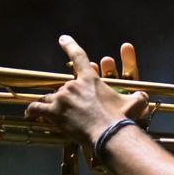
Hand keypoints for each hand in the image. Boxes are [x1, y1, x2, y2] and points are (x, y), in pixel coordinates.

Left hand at [25, 37, 147, 145]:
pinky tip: (30, 115)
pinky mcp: (53, 113)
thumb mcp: (135, 105)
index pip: (78, 57)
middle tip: (74, 111)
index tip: (63, 39)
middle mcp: (73, 86)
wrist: (108, 135)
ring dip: (53, 105)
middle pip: (64, 88)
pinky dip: (33, 111)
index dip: (70, 46)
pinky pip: (36, 108)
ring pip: (51, 98)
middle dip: (68, 98)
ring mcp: (61, 99)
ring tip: (57, 116)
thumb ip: (138, 97)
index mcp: (90, 80)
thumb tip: (143, 96)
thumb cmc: (121, 120)